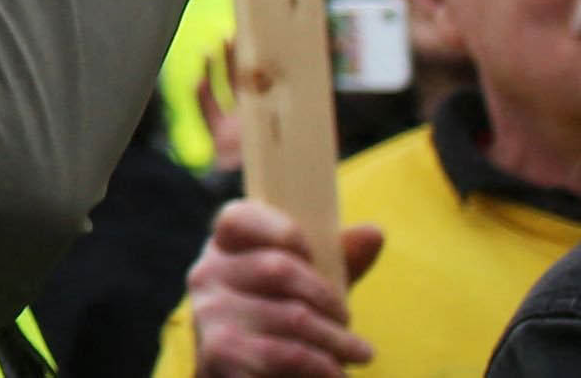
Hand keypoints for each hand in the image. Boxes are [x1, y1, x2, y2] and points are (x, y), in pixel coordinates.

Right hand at [183, 201, 377, 377]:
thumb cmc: (281, 331)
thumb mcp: (308, 292)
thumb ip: (337, 262)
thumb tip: (374, 232)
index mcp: (223, 249)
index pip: (238, 218)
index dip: (283, 231)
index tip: (312, 256)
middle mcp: (207, 275)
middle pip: (279, 269)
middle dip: (329, 299)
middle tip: (347, 322)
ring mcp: (209, 315)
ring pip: (293, 316)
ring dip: (338, 340)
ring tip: (358, 353)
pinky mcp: (220, 354)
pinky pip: (289, 354)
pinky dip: (325, 368)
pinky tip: (337, 375)